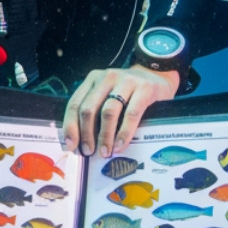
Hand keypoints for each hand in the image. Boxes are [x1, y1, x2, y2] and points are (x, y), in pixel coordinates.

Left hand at [62, 65, 179, 155]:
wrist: (158, 75)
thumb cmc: (128, 90)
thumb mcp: (108, 93)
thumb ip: (95, 109)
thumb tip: (81, 140)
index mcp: (93, 79)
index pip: (74, 103)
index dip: (70, 126)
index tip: (70, 145)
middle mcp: (107, 78)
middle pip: (89, 109)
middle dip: (86, 134)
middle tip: (88, 151)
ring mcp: (126, 81)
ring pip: (108, 112)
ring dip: (104, 136)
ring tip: (104, 152)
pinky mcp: (145, 89)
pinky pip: (131, 114)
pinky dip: (124, 133)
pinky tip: (120, 145)